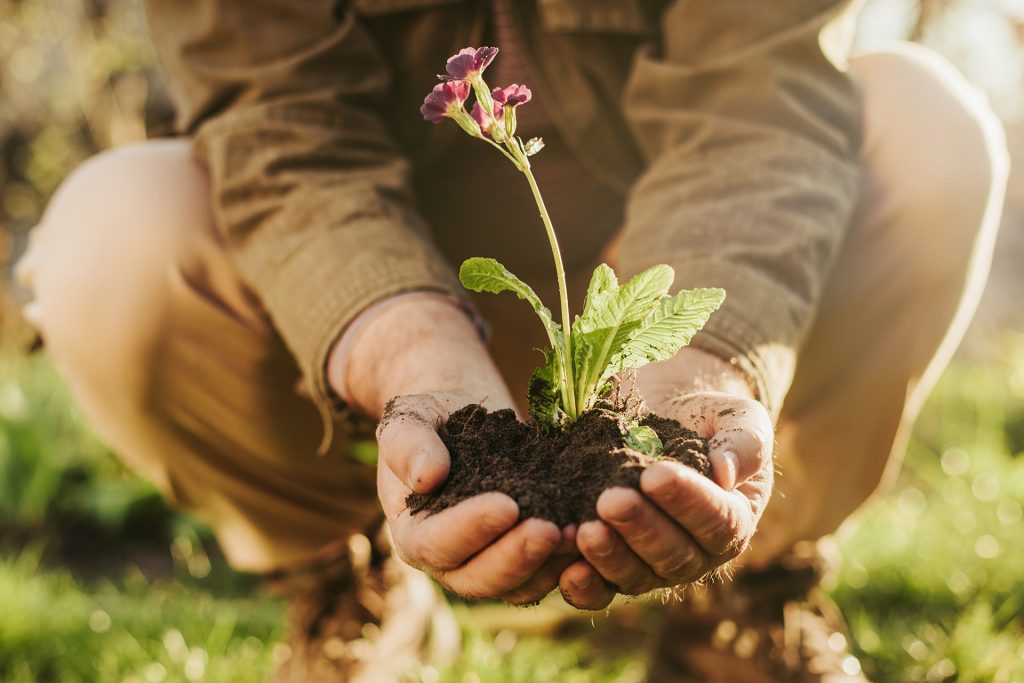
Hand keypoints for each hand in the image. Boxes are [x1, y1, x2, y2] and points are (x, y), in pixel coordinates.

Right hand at [332, 296, 576, 601]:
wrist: (460, 417)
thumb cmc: (428, 418)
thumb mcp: (410, 419)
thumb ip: (408, 444)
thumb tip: (427, 476)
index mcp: (412, 532)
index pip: (435, 543)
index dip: (471, 528)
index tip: (507, 505)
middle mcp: (449, 559)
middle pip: (478, 578)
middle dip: (517, 557)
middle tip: (552, 530)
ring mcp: (488, 561)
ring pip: (517, 586)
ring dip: (548, 565)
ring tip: (580, 534)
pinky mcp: (523, 554)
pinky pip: (545, 572)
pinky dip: (569, 561)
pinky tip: (593, 535)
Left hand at [559, 348, 773, 608]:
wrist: (661, 414)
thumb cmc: (704, 417)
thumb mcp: (737, 417)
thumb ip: (744, 441)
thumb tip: (725, 472)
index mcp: (733, 520)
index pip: (718, 520)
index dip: (687, 501)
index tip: (654, 475)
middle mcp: (696, 553)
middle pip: (674, 556)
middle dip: (641, 528)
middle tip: (610, 500)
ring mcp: (652, 565)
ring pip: (636, 577)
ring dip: (609, 557)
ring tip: (585, 530)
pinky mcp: (612, 566)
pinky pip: (601, 589)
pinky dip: (584, 586)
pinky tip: (566, 570)